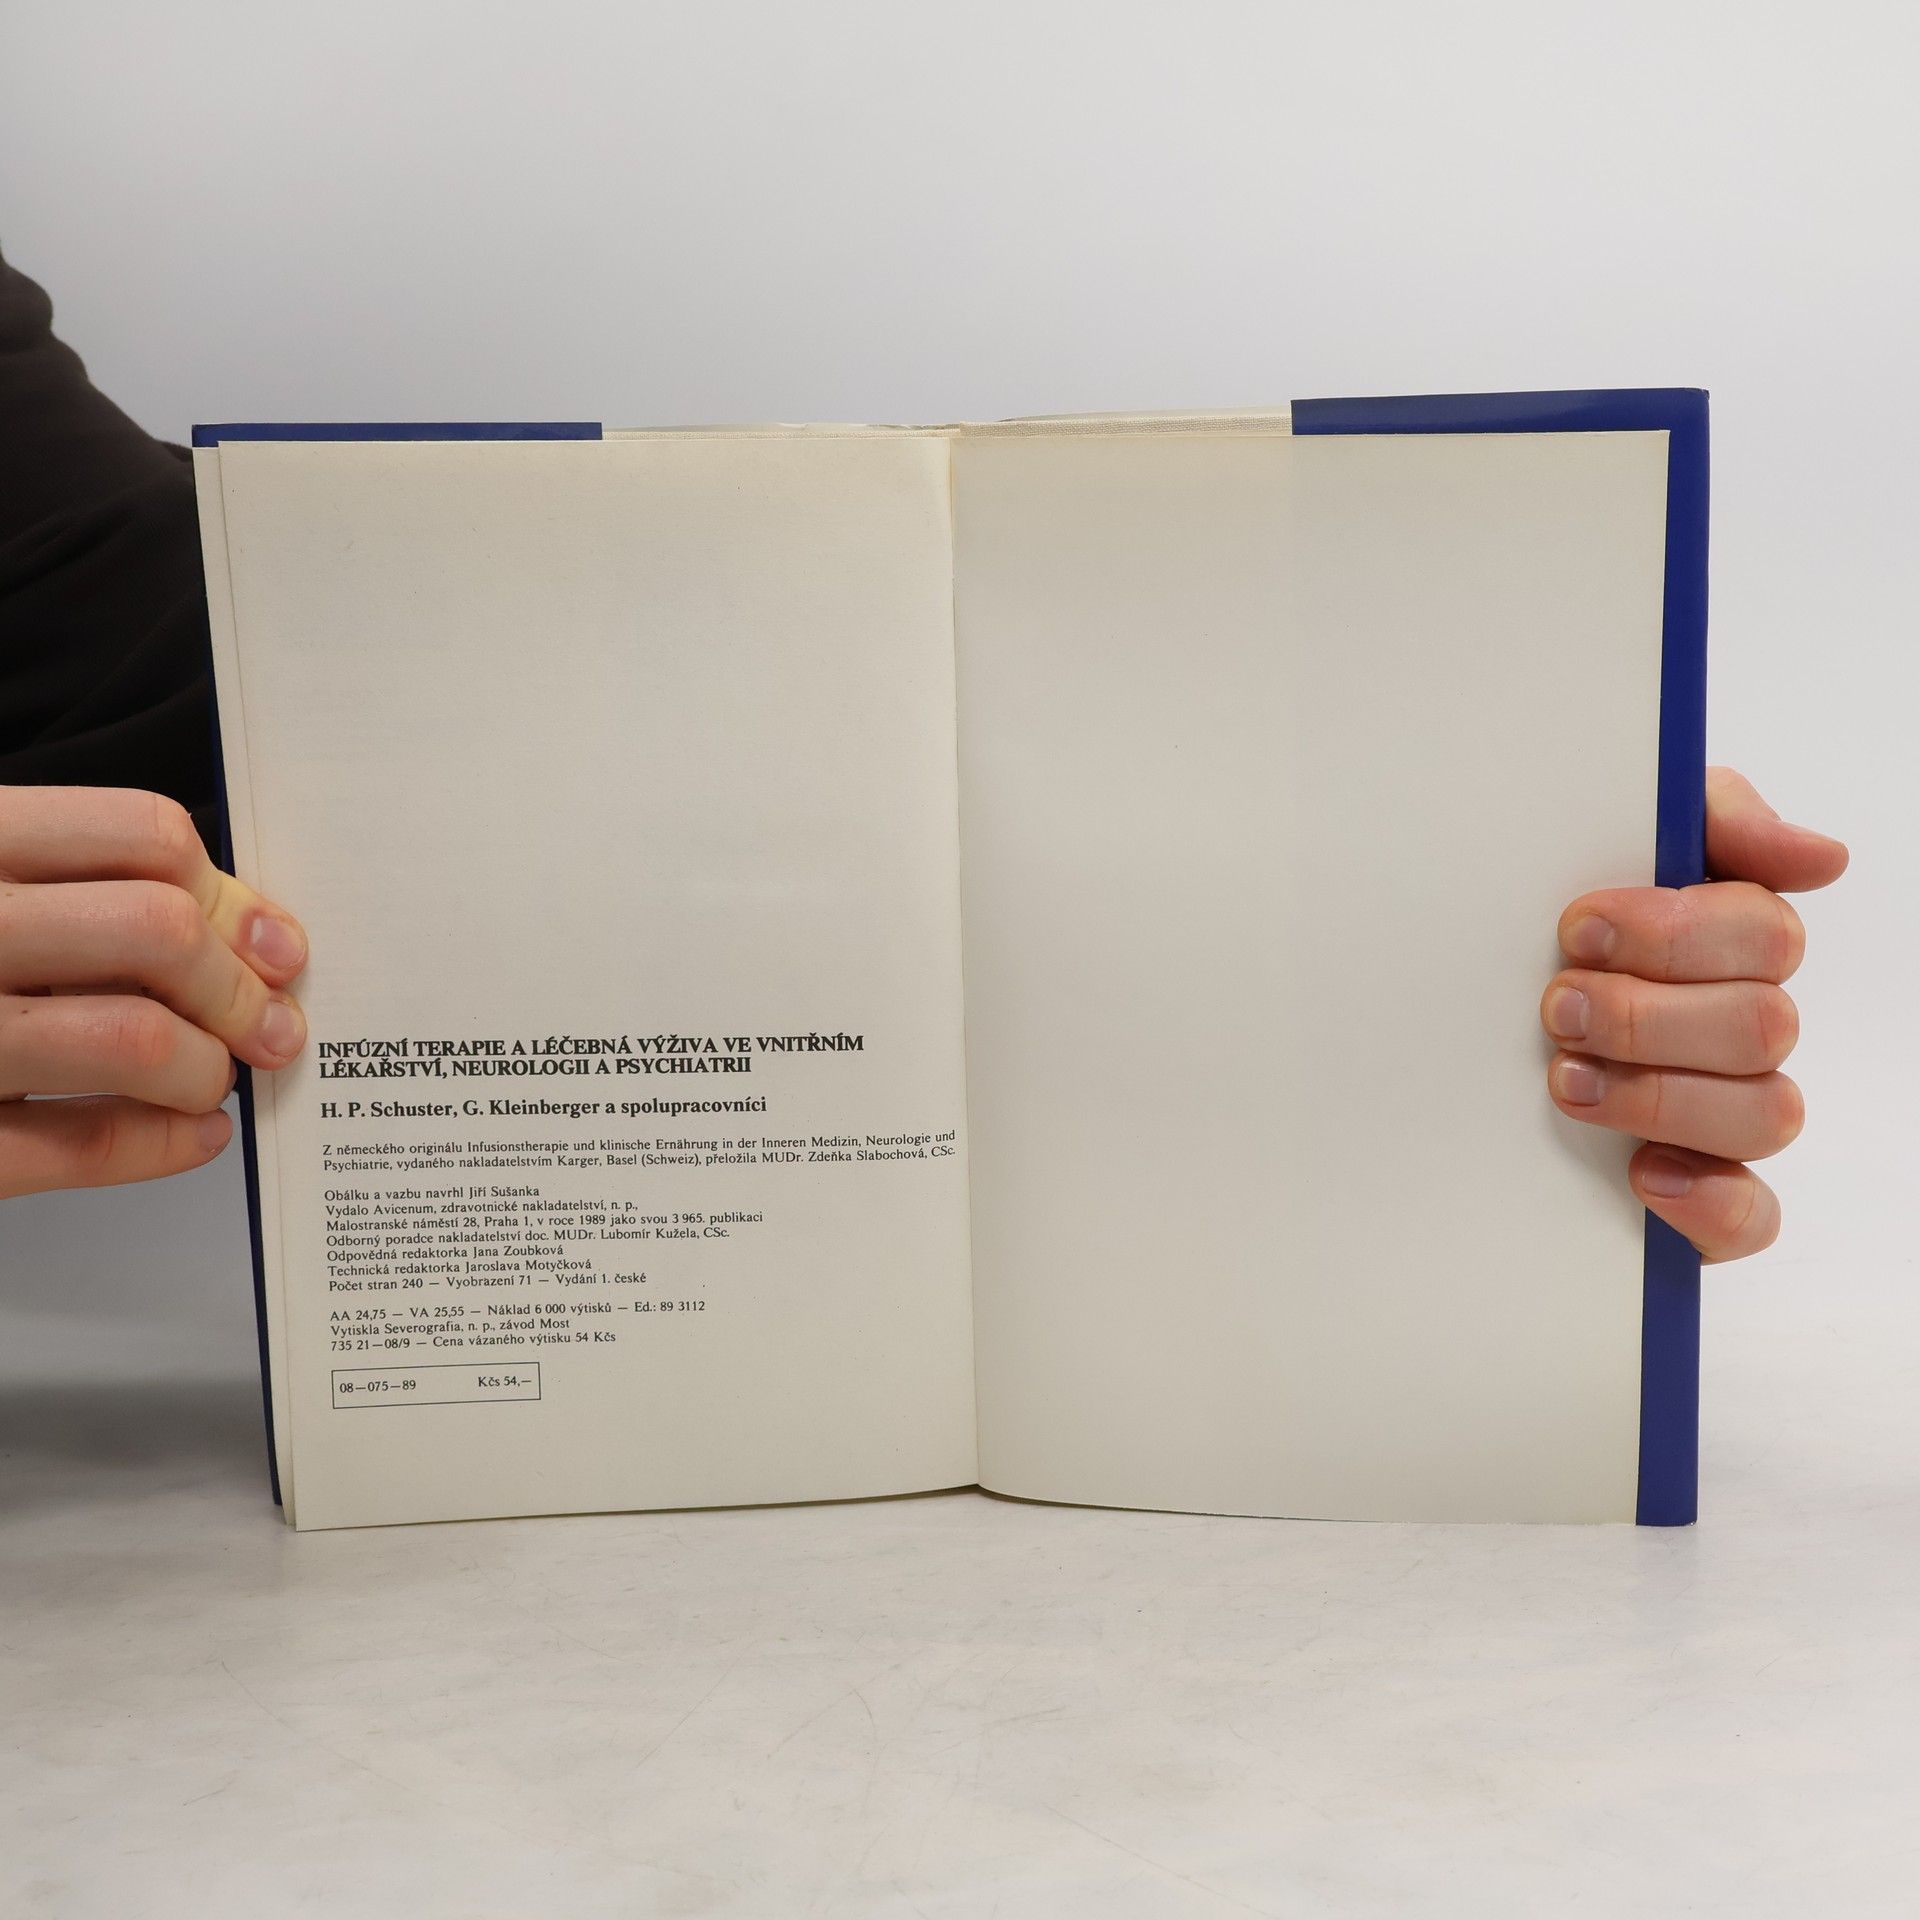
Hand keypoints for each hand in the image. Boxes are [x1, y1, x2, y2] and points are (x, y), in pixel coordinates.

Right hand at [1, 786, 307, 1198]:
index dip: (232, 898)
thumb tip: (256, 935)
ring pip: (134, 1039)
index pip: (140, 835)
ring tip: (209, 1077)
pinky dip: (162, 1145)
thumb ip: (85, 889)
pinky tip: (193, 1135)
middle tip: (267, 1027)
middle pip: (156, 932)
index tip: (273, 946)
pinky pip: (78, 1146)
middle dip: (238, 991)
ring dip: (204, 1067)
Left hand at [1542, 767, 1847, 1262]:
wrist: (1449, 1002)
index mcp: (1728, 944)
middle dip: (1646, 1014)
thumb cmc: (1544, 921)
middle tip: (1556, 1005)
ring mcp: (1724, 1114)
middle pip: (1760, 1025)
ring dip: (1660, 1094)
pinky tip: (1643, 1172)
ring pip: (1765, 1114)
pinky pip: (1752, 1217)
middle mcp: (1739, 1029)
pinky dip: (1710, 1201)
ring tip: (1564, 1079)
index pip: (1764, 935)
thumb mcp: (1607, 837)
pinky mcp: (1701, 1194)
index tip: (1575, 927)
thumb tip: (1820, 856)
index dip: (1673, 933)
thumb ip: (1710, 820)